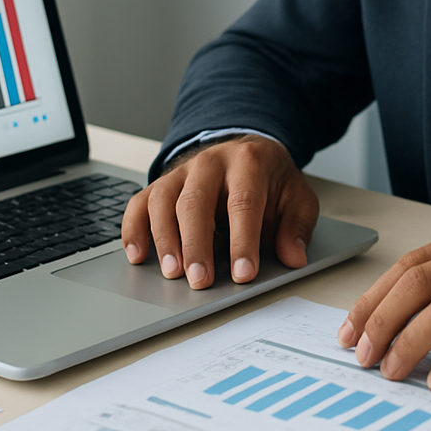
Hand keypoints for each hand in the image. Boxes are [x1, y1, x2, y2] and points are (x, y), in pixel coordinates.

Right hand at [121, 135, 318, 288]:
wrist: (246, 149)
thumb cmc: (269, 180)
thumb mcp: (296, 196)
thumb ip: (296, 226)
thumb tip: (293, 256)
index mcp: (248, 163)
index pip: (243, 202)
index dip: (243, 240)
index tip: (243, 273)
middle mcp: (210, 163)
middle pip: (196, 202)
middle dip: (197, 244)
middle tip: (199, 280)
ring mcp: (182, 172)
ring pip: (164, 201)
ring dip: (165, 239)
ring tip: (172, 273)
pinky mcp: (161, 184)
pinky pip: (139, 203)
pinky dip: (134, 229)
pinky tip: (137, 255)